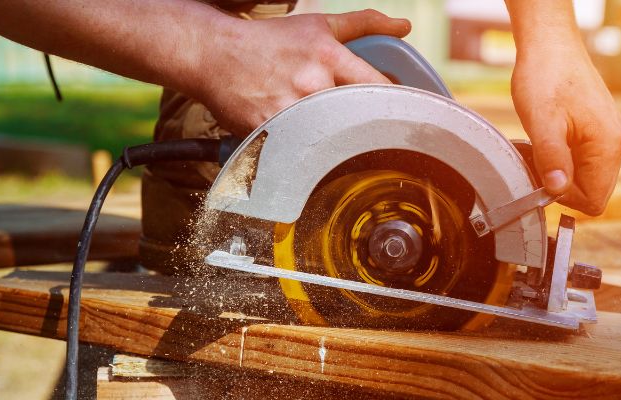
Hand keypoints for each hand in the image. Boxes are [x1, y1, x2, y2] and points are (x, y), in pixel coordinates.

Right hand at [190, 10, 410, 133]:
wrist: (215, 55)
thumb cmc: (269, 41)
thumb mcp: (318, 25)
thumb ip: (364, 24)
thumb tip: (405, 27)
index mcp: (329, 57)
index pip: (379, 88)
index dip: (394, 105)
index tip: (397, 115)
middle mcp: (313, 84)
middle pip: (360, 119)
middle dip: (368, 128)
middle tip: (372, 135)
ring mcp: (292, 111)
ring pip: (332, 139)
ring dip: (338, 144)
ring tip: (333, 141)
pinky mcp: (271, 132)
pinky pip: (300, 151)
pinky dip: (307, 154)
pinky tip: (307, 150)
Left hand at [510, 43, 620, 214]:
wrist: (551, 45)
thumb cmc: (546, 77)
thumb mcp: (541, 122)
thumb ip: (551, 159)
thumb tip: (557, 190)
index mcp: (609, 145)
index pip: (595, 200)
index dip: (565, 198)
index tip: (543, 176)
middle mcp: (619, 143)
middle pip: (594, 191)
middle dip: (564, 185)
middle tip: (539, 160)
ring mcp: (613, 136)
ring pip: (588, 176)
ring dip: (563, 170)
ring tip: (544, 145)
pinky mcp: (602, 130)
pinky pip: (587, 161)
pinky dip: (566, 158)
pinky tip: (551, 139)